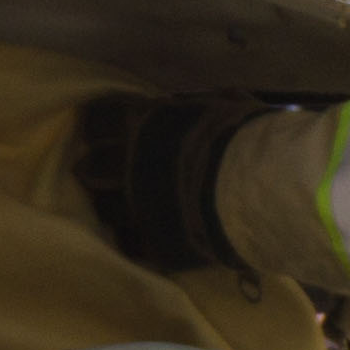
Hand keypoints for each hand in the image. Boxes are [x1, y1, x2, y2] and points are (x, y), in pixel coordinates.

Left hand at [72, 93, 261, 275]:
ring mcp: (138, 209)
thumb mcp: (220, 104)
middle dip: (93, 167)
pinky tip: (141, 233)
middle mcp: (129, 166)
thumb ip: (192, 106)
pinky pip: (128, 242)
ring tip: (121, 204)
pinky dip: (132, 236)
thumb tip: (181, 103)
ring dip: (110, 203)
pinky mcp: (154, 245)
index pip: (97, 121)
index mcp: (143, 125)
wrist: (259, 191)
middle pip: (90, 168)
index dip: (97, 124)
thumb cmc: (246, 137)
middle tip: (100, 169)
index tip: (100, 128)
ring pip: (103, 208)